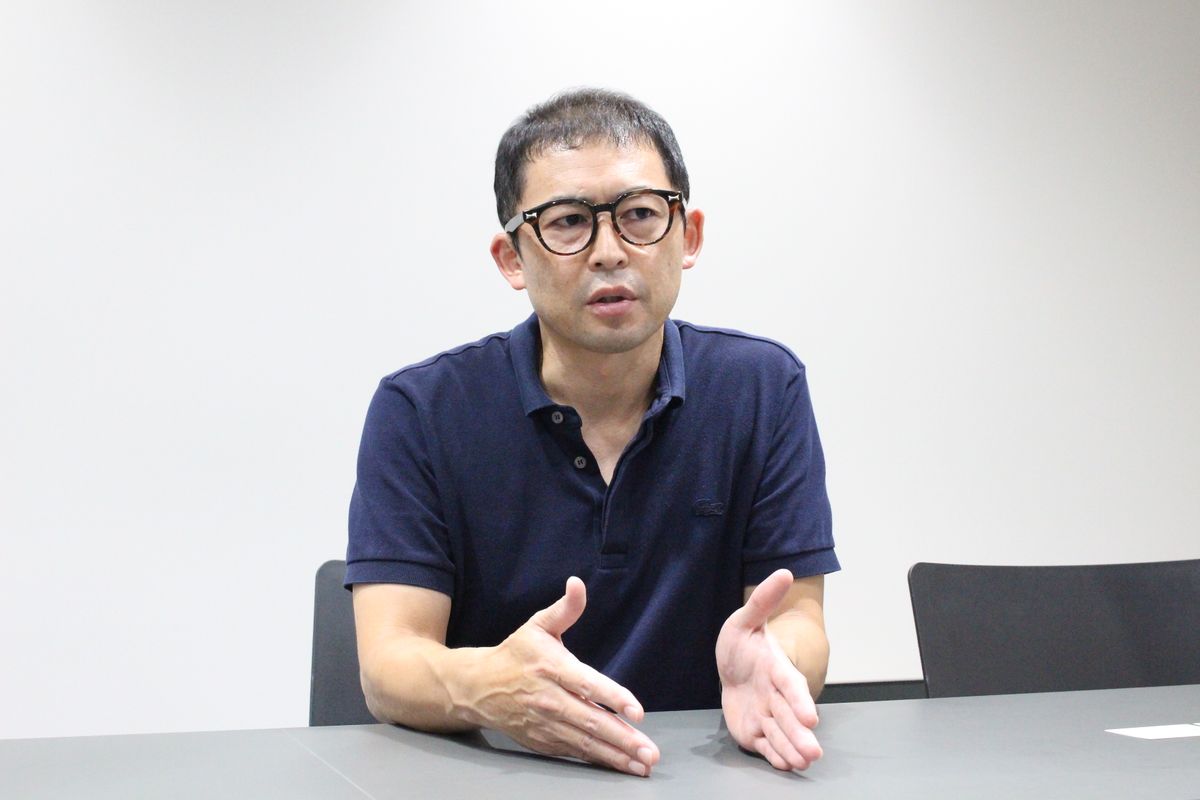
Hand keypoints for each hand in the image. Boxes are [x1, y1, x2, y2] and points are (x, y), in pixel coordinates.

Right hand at [467, 577, 659, 776]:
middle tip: (650, 752)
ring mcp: (545, 724)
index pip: (586, 683)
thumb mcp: (538, 625)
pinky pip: (574, 752)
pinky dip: (597, 761)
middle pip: (590, 721)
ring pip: (585, 742)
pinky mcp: (542, 742)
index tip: (636, 710)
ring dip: (616, 756)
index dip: (612, 697)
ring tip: (642, 765)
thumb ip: (565, 609)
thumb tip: (578, 583)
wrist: (477, 687)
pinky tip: (619, 766)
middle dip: (623, 739)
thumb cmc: (515, 654)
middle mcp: (549, 699)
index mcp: (551, 668)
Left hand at [716, 568, 821, 770]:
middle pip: (790, 717)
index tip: (811, 715)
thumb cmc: (743, 644)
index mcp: (778, 670)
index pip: (792, 686)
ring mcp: (769, 716)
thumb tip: (784, 572)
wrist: (732, 667)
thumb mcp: (745, 619)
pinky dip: (775, 756)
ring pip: (782, 735)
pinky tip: (785, 765)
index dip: (800, 700)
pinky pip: (767, 746)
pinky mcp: (756, 732)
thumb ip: (763, 600)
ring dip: (792, 749)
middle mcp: (778, 697)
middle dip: (801, 735)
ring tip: (802, 762)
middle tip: (813, 752)